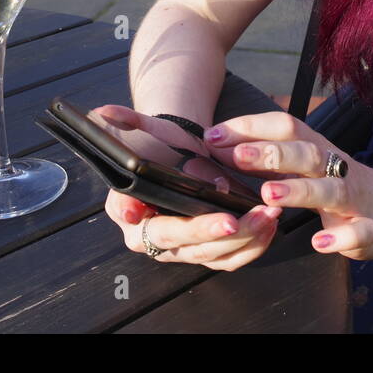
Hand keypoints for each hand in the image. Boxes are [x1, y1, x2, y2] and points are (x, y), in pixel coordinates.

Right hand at [93, 105, 282, 270]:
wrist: (178, 153)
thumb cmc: (159, 146)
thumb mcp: (144, 131)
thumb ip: (125, 123)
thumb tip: (102, 113)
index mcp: (130, 215)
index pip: (155, 229)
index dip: (184, 228)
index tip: (218, 220)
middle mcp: (153, 240)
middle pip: (189, 246)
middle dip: (217, 233)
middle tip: (243, 218)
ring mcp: (182, 249)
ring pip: (215, 256)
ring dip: (246, 239)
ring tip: (268, 214)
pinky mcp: (207, 252)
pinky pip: (232, 259)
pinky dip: (254, 246)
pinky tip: (270, 226)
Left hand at [205, 111, 372, 260]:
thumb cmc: (333, 183)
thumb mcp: (302, 164)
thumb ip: (263, 157)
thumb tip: (214, 147)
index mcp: (314, 148)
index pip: (285, 126)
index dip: (250, 127)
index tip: (213, 135)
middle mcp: (334, 168)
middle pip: (306, 153)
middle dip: (271, 153)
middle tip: (237, 156)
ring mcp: (353, 199)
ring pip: (330, 189)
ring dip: (299, 190)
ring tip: (268, 194)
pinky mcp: (368, 229)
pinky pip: (359, 232)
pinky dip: (340, 238)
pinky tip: (318, 243)